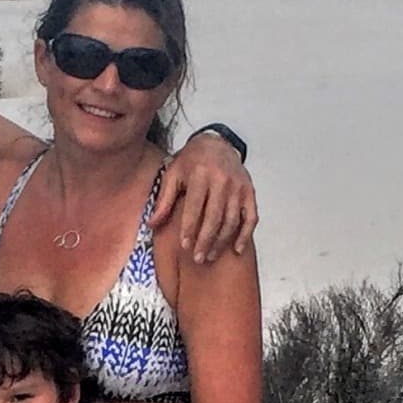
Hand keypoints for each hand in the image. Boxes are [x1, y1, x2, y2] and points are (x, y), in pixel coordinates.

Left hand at [152, 131, 257, 262]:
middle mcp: (222, 181)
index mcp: (201, 175)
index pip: (195, 206)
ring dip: (222, 241)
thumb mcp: (173, 174)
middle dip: (206, 240)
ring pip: (232, 220)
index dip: (190, 228)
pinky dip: (245, 235)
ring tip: (210, 256)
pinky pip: (251, 217)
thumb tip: (151, 225)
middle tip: (198, 258)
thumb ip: (164, 200)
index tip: (184, 246)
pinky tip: (236, 250)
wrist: (217, 143)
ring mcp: (238, 187)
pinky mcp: (250, 192)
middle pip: (215, 217)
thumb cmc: (191, 161)